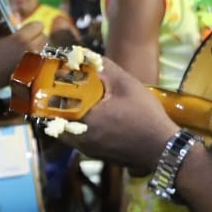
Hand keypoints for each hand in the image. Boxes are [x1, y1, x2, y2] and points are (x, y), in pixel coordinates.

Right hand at [0, 21, 46, 92]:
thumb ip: (13, 35)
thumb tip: (22, 32)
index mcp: (20, 39)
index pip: (39, 25)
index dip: (32, 28)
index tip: (26, 31)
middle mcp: (30, 50)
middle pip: (45, 38)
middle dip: (37, 38)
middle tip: (27, 42)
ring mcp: (32, 64)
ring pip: (45, 51)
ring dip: (39, 50)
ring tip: (27, 53)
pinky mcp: (31, 75)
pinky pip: (41, 63)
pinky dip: (36, 62)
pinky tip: (26, 64)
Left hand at [57, 57, 178, 172]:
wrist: (163, 149)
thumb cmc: (145, 115)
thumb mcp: (126, 84)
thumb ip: (104, 67)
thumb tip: (83, 55)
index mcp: (83, 121)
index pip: (51, 107)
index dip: (49, 93)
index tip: (52, 81)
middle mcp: (79, 140)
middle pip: (55, 120)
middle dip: (56, 104)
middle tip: (62, 90)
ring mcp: (87, 150)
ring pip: (66, 131)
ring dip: (67, 116)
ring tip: (76, 100)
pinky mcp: (96, 155)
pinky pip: (78, 139)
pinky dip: (79, 126)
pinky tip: (92, 115)